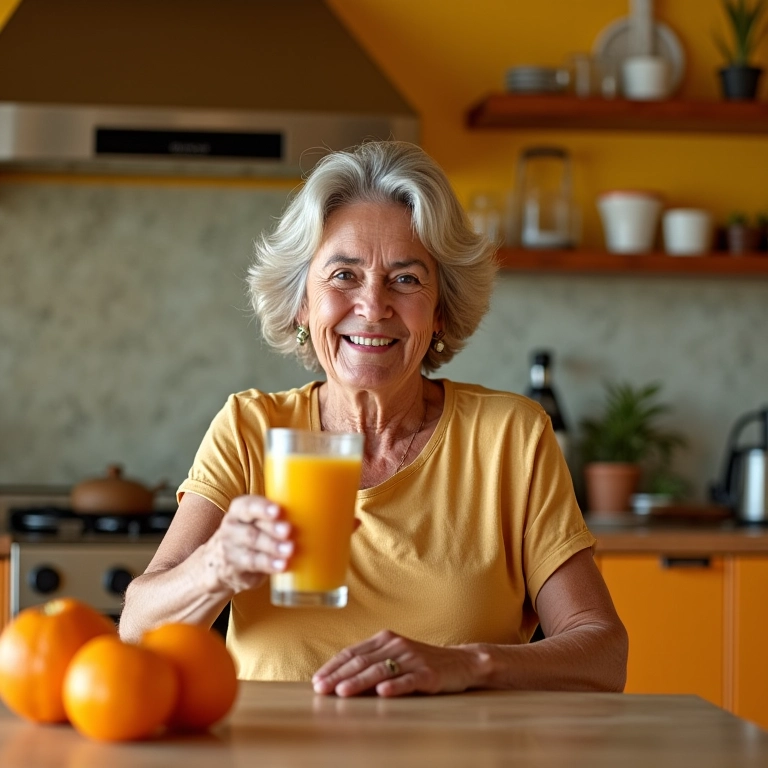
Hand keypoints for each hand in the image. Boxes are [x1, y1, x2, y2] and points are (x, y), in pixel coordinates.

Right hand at [202, 495, 293, 594]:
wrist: (220, 562)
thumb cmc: (250, 532)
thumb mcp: (257, 519)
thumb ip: (276, 515)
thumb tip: (313, 510)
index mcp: (240, 510)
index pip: (248, 506)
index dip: (263, 508)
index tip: (278, 510)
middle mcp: (233, 528)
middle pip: (252, 528)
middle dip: (271, 529)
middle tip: (288, 530)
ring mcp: (232, 548)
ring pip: (252, 548)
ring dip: (272, 548)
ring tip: (289, 549)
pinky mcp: (237, 567)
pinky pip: (253, 565)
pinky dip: (269, 564)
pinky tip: (282, 565)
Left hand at [312, 630, 483, 697]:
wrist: (461, 662)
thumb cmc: (420, 663)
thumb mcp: (394, 658)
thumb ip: (371, 663)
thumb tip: (338, 681)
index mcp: (384, 639)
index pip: (352, 652)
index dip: (333, 666)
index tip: (316, 680)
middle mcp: (396, 645)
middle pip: (362, 661)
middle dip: (338, 676)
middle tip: (321, 689)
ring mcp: (412, 658)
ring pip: (380, 670)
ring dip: (358, 681)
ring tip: (342, 692)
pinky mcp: (428, 673)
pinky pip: (408, 680)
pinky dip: (394, 686)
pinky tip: (382, 692)